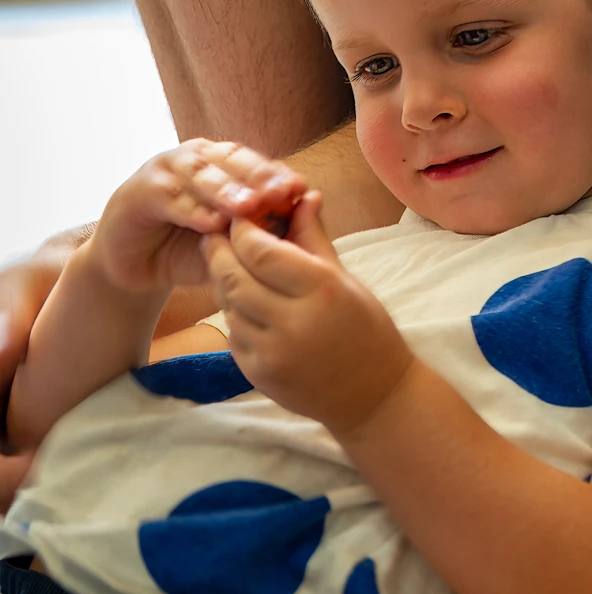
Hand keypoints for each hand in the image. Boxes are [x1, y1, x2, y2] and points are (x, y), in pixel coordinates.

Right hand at [91, 140, 316, 298]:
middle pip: (232, 162)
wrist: (137, 268)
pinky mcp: (140, 190)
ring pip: (202, 175)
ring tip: (249, 208)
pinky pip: (171, 198)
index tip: (301, 191)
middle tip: (281, 194)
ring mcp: (167, 169)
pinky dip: (192, 210)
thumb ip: (260, 228)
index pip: (255, 164)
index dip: (277, 176)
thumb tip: (304, 216)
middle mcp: (197, 158)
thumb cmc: (190, 250)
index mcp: (223, 163)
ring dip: (226, 190)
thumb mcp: (231, 242)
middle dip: (258, 178)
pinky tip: (211, 224)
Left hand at [203, 196, 414, 434]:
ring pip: (227, 303)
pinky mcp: (256, 374)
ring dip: (223, 279)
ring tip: (228, 262)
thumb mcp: (345, 279)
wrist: (372, 397)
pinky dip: (233, 311)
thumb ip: (313, 238)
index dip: (242, 229)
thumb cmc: (367, 330)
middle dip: (219, 249)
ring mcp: (270, 353)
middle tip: (217, 232)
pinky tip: (244, 300)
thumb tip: (302, 196)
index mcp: (319, 290)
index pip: (260, 250)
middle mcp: (291, 322)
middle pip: (233, 275)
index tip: (240, 215)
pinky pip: (232, 332)